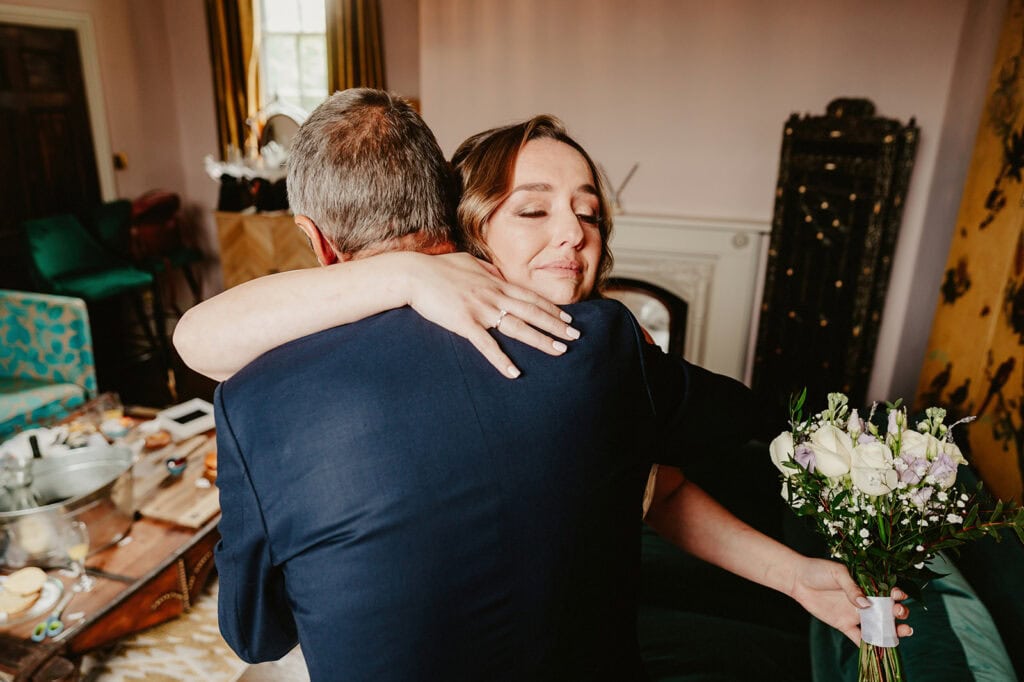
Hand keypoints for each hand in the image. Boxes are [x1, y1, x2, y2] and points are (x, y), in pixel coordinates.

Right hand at [404, 252, 579, 377]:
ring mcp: (481, 309)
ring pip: (518, 327)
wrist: (413, 274)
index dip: (552, 309)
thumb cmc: (439, 268)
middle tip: (576, 337)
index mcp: (496, 282)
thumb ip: (487, 270)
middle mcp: (494, 295)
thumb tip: (498, 273)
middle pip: (532, 312)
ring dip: (541, 340)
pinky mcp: (464, 323)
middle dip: (556, 325)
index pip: (531, 297)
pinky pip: (487, 345)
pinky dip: (501, 360)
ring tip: (559, 351)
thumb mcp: (469, 263)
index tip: (568, 318)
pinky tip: (514, 372)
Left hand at [789, 558, 912, 644]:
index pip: (887, 591)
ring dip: (892, 631)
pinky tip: (879, 647)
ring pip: (878, 626)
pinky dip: (869, 644)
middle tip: (899, 612)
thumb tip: (866, 604)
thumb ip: (852, 588)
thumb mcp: (838, 573)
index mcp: (867, 585)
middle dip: (900, 613)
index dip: (897, 594)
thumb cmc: (819, 570)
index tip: (898, 595)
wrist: (798, 579)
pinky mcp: (844, 625)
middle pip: (888, 611)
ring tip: (904, 632)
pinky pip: (859, 637)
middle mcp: (865, 601)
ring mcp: (855, 614)